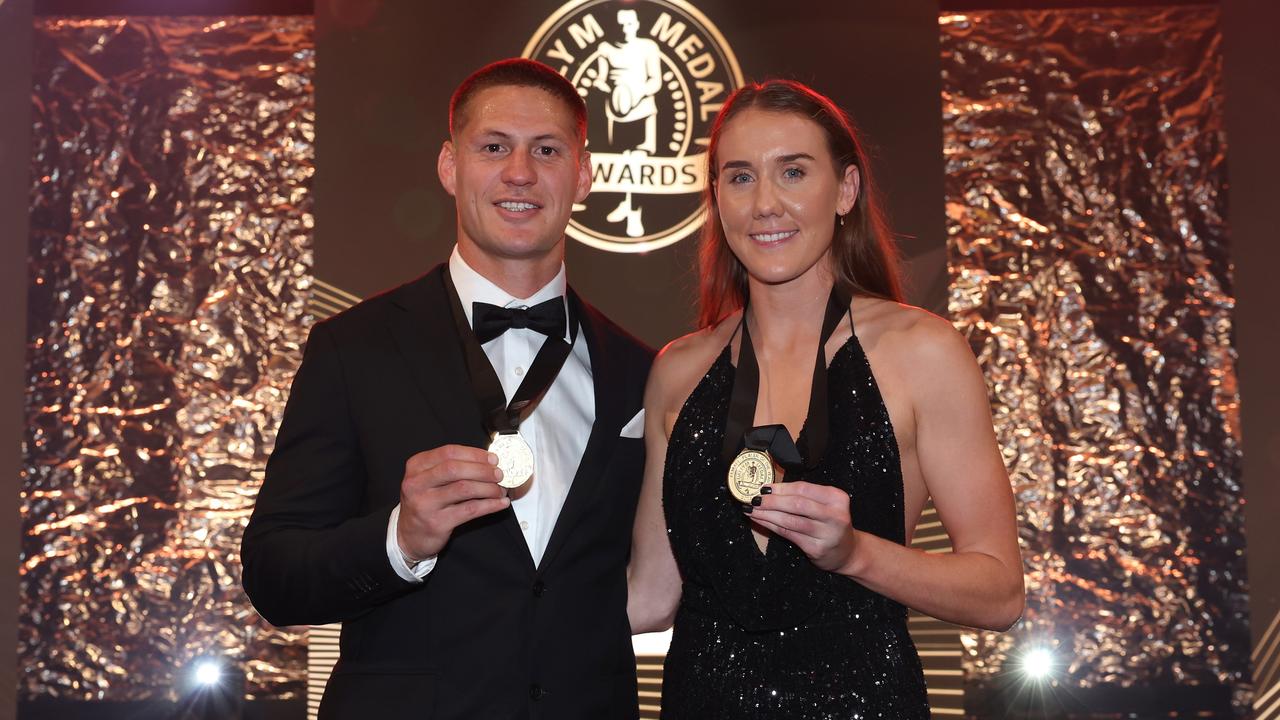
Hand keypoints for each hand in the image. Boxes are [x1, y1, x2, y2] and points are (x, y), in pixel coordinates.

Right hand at [395, 444, 508, 561]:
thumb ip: (451, 468)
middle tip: (499, 474)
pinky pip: (470, 510)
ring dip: (488, 488)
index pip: (448, 452)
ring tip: (500, 490)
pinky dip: (489, 505)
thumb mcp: (428, 480)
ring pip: (464, 489)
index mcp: (417, 467)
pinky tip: (499, 503)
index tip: (492, 459)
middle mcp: (417, 483)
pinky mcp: (437, 523)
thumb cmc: (424, 503)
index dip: (474, 454)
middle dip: (482, 470)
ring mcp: (425, 504)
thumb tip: (486, 462)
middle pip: (455, 469)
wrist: (408, 535)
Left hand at [747, 481, 858, 573]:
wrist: (848, 552)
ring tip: (752, 510)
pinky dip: (771, 526)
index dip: (781, 488)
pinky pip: (788, 534)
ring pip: (790, 520)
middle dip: (772, 501)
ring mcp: (826, 534)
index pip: (804, 488)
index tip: (764, 488)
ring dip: (767, 514)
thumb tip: (769, 490)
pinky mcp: (816, 549)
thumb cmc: (831, 524)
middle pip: (796, 504)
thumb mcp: (825, 505)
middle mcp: (835, 515)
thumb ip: (803, 497)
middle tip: (755, 499)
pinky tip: (761, 521)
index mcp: (837, 498)